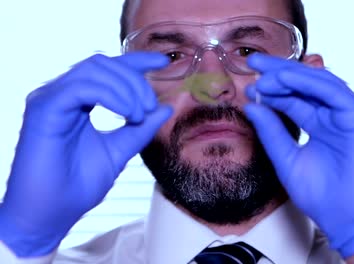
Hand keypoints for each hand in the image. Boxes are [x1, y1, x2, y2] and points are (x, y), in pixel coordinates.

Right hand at [0, 53, 171, 256]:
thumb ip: (140, 128)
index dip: (136, 61)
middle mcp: (62, 94)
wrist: (51, 215)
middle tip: (149, 107)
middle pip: (103, 64)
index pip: (108, 69)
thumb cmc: (78, 185)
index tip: (164, 61)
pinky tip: (127, 113)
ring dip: (126, 88)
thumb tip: (165, 108)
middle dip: (134, 80)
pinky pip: (81, 87)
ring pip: (94, 70)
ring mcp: (50, 99)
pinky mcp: (43, 108)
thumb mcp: (119, 150)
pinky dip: (111, 96)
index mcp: (78, 102)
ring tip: (139, 115)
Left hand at [244, 54, 353, 256]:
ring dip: (290, 74)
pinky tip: (285, 78)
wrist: (353, 222)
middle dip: (278, 71)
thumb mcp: (287, 160)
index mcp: (319, 125)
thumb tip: (252, 106)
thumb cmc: (324, 197)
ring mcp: (348, 115)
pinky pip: (333, 92)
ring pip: (318, 83)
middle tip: (252, 61)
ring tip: (264, 73)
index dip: (271, 88)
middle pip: (304, 84)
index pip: (293, 98)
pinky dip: (309, 82)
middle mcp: (334, 116)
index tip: (248, 83)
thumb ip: (271, 132)